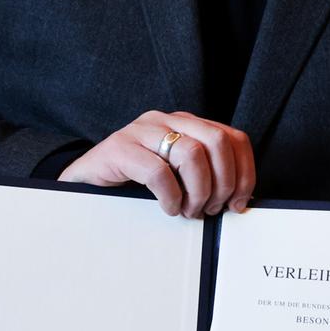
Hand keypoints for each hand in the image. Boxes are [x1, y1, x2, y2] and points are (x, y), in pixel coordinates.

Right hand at [58, 110, 254, 217]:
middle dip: (222, 183)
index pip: (233, 138)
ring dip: (197, 191)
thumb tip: (239, 201)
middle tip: (210, 209)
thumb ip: (205, 176)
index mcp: (187, 124)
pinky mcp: (119, 148)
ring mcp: (142, 130)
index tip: (239, 203)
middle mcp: (167, 120)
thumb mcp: (177, 175)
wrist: (84, 182)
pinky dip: (170, 197)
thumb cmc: (135, 183)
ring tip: (188, 210)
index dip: (244, 173)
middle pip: (217, 142)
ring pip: (192, 153)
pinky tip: (168, 208)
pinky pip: (159, 171)